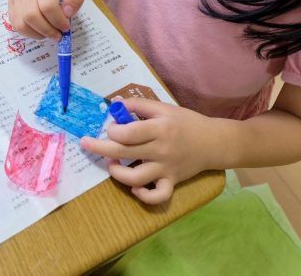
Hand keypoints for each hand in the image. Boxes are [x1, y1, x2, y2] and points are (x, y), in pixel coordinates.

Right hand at [7, 0, 89, 40]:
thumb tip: (67, 13)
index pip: (47, 5)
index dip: (58, 20)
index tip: (67, 27)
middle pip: (31, 15)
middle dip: (47, 30)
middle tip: (59, 35)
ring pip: (22, 23)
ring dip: (38, 34)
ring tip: (50, 32)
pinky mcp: (11, 3)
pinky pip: (16, 25)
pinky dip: (30, 33)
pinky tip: (41, 30)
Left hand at [80, 98, 217, 204]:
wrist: (214, 142)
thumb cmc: (185, 122)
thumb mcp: (164, 107)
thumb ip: (139, 105)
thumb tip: (114, 104)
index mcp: (159, 128)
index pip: (127, 133)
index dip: (112, 130)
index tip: (110, 127)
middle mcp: (161, 149)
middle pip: (123, 153)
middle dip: (100, 148)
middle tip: (86, 143)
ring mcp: (166, 168)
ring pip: (135, 178)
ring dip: (117, 173)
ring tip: (112, 165)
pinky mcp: (172, 181)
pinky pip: (158, 195)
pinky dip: (144, 195)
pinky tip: (135, 188)